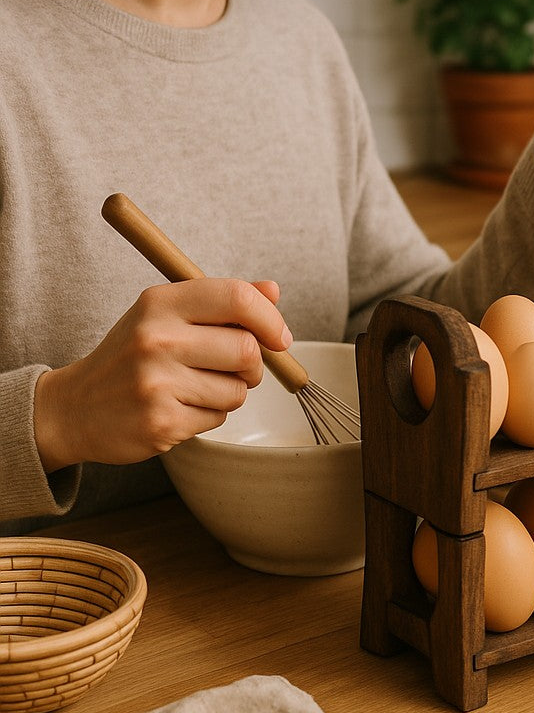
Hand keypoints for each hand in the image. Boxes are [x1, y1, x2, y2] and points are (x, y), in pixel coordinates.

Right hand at [33, 279, 291, 471]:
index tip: (279, 337)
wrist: (74, 408)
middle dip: (253, 366)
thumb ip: (222, 301)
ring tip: (195, 388)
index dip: (270, 319)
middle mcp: (156, 338)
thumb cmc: (132, 357)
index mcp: (160, 303)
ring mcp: (156, 382)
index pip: (237, 298)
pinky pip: (219, 418)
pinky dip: (209, 416)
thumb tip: (273, 290)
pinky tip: (179, 407)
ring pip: (238, 390)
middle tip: (235, 369)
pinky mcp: (161, 422)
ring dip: (229, 393)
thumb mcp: (167, 316)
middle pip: (247, 350)